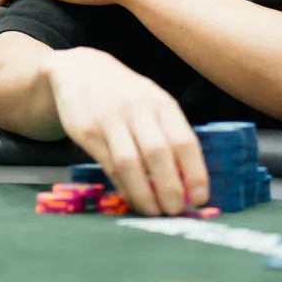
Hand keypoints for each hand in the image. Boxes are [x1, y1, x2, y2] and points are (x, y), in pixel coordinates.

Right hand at [47, 47, 208, 215]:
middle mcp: (138, 109)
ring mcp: (110, 120)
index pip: (184, 140)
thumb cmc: (126, 93)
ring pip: (130, 163)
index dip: (195, 172)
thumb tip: (188, 180)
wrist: (80, 70)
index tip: (200, 197)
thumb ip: (168, 134)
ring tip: (154, 212)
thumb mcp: (152, 102)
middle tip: (176, 210)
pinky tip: (133, 198)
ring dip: (144, 193)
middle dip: (169, 186)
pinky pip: (108, 165)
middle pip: (158, 153)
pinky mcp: (87, 132)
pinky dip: (123, 187)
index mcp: (161, 103)